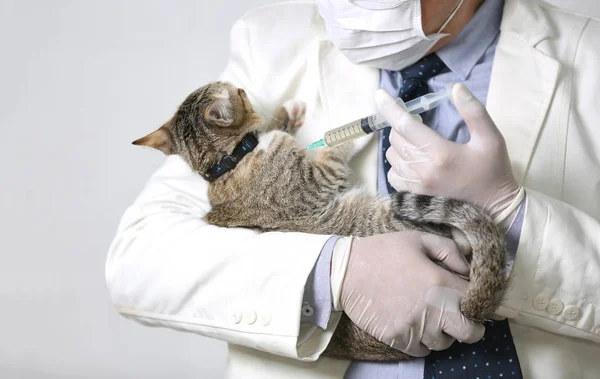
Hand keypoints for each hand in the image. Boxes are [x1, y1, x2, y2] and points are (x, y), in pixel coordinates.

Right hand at [340, 232, 484, 356]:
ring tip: (429, 317)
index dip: (480, 304)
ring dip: (442, 332)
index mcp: (440, 282)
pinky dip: (422, 342)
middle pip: (470, 333)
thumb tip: (469, 270)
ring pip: (444, 343)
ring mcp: (414, 327)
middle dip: (469, 326)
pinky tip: (414, 325)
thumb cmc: (383, 251)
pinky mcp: (397, 339)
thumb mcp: (418, 239)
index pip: (478, 304)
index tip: (474, 301)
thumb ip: (450, 251)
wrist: (345, 270)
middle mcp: (432, 309)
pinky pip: (422, 351)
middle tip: (457, 316)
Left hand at [376, 84, 520, 220]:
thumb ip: (474, 111)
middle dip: (402, 126)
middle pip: (396, 139)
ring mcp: (415, 186)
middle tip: (418, 123)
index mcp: (440, 153)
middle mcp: (422, 170)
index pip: (405, 125)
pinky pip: (393, 175)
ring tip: (417, 142)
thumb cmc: (493, 171)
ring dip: (399, 144)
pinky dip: (398, 164)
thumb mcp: (490, 138)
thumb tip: (455, 88)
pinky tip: (413, 161)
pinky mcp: (413, 197)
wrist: (495, 209)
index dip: (390, 108)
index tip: (380, 94)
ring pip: (392, 156)